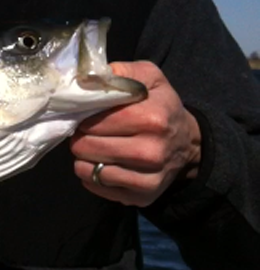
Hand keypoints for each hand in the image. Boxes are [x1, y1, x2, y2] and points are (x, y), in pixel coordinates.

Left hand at [70, 61, 201, 206]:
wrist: (188, 143)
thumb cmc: (161, 106)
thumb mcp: (150, 78)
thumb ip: (121, 72)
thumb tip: (88, 77)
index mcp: (152, 119)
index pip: (94, 121)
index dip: (84, 116)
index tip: (86, 114)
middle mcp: (151, 152)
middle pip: (86, 146)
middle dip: (80, 136)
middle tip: (88, 131)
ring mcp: (147, 178)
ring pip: (87, 169)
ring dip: (83, 157)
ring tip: (94, 146)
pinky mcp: (141, 197)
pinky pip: (96, 186)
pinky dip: (91, 175)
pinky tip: (102, 162)